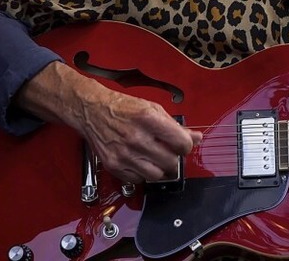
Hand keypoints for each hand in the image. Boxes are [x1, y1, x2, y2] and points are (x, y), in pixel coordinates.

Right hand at [77, 86, 202, 184]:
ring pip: (156, 175)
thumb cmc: (123, 108)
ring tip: (155, 158)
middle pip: (170, 162)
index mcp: (149, 119)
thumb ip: (175, 126)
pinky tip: (140, 161)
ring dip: (160, 169)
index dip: (186, 146)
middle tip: (168, 152)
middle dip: (173, 158)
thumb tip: (196, 138)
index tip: (182, 145)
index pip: (182, 144)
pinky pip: (138, 180)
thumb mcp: (152, 109)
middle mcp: (136, 138)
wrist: (92, 111)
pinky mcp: (113, 165)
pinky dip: (142, 173)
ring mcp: (124, 154)